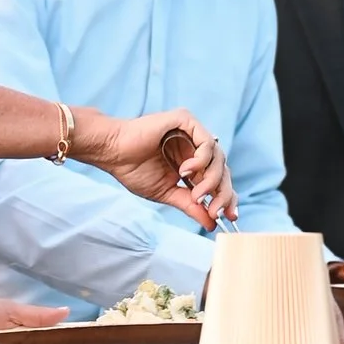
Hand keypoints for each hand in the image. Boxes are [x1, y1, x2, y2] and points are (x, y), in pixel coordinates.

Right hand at [81, 108, 236, 226]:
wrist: (113, 153)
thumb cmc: (134, 170)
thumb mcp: (167, 194)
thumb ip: (190, 205)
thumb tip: (212, 223)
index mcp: (192, 162)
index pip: (219, 178)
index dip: (227, 197)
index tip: (230, 216)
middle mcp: (195, 146)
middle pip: (223, 169)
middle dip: (222, 193)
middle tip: (214, 210)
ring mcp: (192, 132)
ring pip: (219, 157)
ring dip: (210, 180)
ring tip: (195, 193)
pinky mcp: (186, 120)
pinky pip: (207, 142)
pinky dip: (201, 160)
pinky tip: (184, 171)